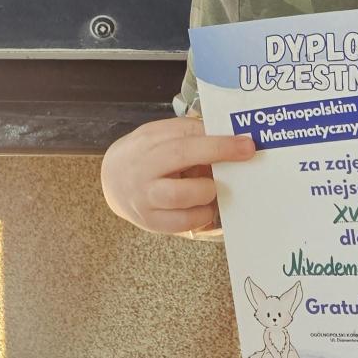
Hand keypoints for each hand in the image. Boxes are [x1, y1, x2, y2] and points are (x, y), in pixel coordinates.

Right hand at [101, 113, 254, 234]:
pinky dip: (201, 215)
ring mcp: (145, 196)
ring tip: (213, 188)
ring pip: (179, 194)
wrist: (112, 180)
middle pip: (180, 155)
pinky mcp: (151, 221)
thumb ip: (187, 134)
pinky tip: (206, 207)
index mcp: (148, 141)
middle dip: (217, 154)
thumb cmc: (145, 155)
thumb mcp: (159, 135)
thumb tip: (227, 137)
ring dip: (206, 190)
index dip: (217, 140)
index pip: (184, 134)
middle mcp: (143, 167)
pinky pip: (182, 223)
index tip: (246, 143)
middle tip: (245, 156)